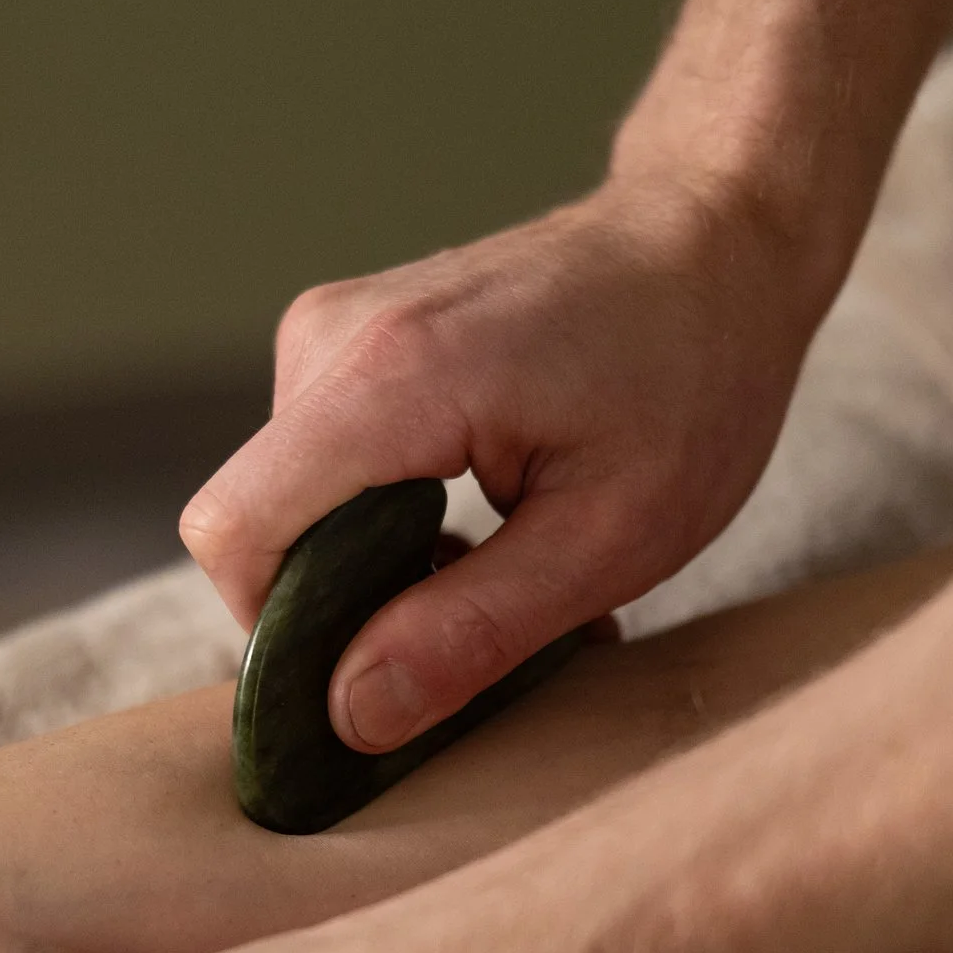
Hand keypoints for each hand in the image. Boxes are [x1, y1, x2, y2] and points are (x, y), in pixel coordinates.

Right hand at [180, 176, 824, 752]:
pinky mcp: (351, 340)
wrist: (717, 238)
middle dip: (352, 610)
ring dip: (384, 570)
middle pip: (263, 529)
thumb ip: (470, 634)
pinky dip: (391, 522)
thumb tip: (349, 714)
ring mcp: (334, 330)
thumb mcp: (609, 540)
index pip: (236, 534)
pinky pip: (324, 470)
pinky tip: (491, 527)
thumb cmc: (692, 376)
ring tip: (508, 569)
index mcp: (388, 380)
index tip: (379, 682)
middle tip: (487, 630)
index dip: (280, 637)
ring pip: (294, 509)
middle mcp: (332, 338)